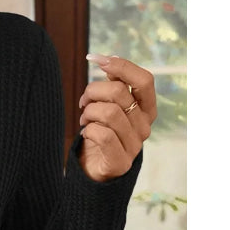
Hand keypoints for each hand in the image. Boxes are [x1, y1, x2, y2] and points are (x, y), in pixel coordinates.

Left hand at [77, 54, 156, 182]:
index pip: (145, 80)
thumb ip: (114, 86)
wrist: (96, 171)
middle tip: (83, 102)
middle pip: (120, 93)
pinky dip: (88, 130)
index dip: (122, 67)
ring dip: (89, 112)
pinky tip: (85, 133)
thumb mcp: (110, 107)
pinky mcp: (120, 162)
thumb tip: (108, 58)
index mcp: (147, 109)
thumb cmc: (102, 134)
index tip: (99, 60)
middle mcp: (145, 126)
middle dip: (94, 91)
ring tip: (83, 120)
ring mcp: (135, 145)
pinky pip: (104, 135)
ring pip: (109, 113)